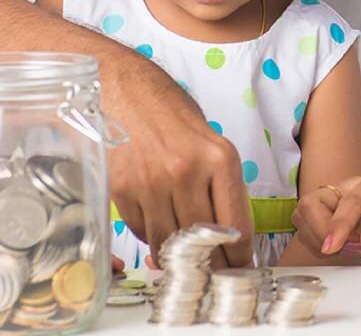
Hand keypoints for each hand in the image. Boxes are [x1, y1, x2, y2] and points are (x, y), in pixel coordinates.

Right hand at [101, 54, 254, 267]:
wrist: (120, 87)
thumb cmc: (168, 112)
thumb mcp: (209, 141)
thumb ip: (219, 184)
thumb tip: (226, 233)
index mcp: (219, 158)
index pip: (237, 225)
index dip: (240, 256)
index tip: (240, 267)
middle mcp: (187, 172)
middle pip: (204, 241)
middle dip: (212, 263)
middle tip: (214, 272)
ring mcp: (152, 184)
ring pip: (170, 242)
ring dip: (178, 254)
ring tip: (184, 254)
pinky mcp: (123, 191)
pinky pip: (142, 230)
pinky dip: (151, 235)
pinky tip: (156, 223)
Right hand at [291, 168, 360, 264]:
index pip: (350, 200)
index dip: (338, 224)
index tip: (332, 247)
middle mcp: (358, 188)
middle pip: (316, 200)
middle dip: (320, 228)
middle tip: (339, 251)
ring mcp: (345, 203)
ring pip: (307, 213)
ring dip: (316, 236)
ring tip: (343, 252)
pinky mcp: (339, 220)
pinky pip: (311, 228)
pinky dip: (316, 243)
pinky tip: (340, 252)